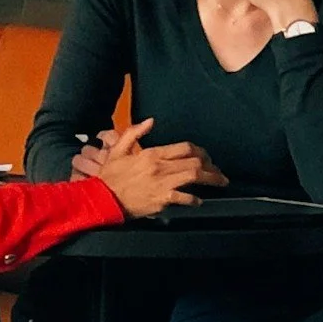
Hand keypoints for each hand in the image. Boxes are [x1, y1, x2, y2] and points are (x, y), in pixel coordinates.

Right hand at [72, 116, 225, 187]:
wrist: (102, 199)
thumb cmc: (110, 176)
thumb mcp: (118, 149)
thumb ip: (135, 132)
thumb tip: (151, 121)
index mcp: (152, 153)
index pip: (185, 148)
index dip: (201, 151)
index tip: (206, 157)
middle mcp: (161, 167)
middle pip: (195, 163)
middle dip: (212, 166)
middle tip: (219, 171)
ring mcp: (163, 184)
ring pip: (194, 177)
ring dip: (211, 179)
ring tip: (220, 182)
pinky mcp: (162, 200)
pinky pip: (184, 198)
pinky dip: (194, 199)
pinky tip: (199, 201)